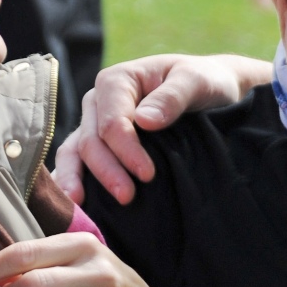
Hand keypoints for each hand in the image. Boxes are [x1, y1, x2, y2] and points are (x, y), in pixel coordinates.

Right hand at [55, 54, 272, 204]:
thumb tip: (144, 121)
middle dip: (107, 171)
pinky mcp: (99, 142)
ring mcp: (94, 122)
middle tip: (128, 197)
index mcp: (118, 80)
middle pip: (91, 140)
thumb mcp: (197, 81)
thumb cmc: (205, 81)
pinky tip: (76, 204)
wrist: (213, 88)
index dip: (126, 149)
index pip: (113, 121)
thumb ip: (173, 96)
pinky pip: (77, 161)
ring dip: (78, 180)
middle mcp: (99, 100)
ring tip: (84, 207)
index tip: (147, 174)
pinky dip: (72, 179)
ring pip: (75, 152)